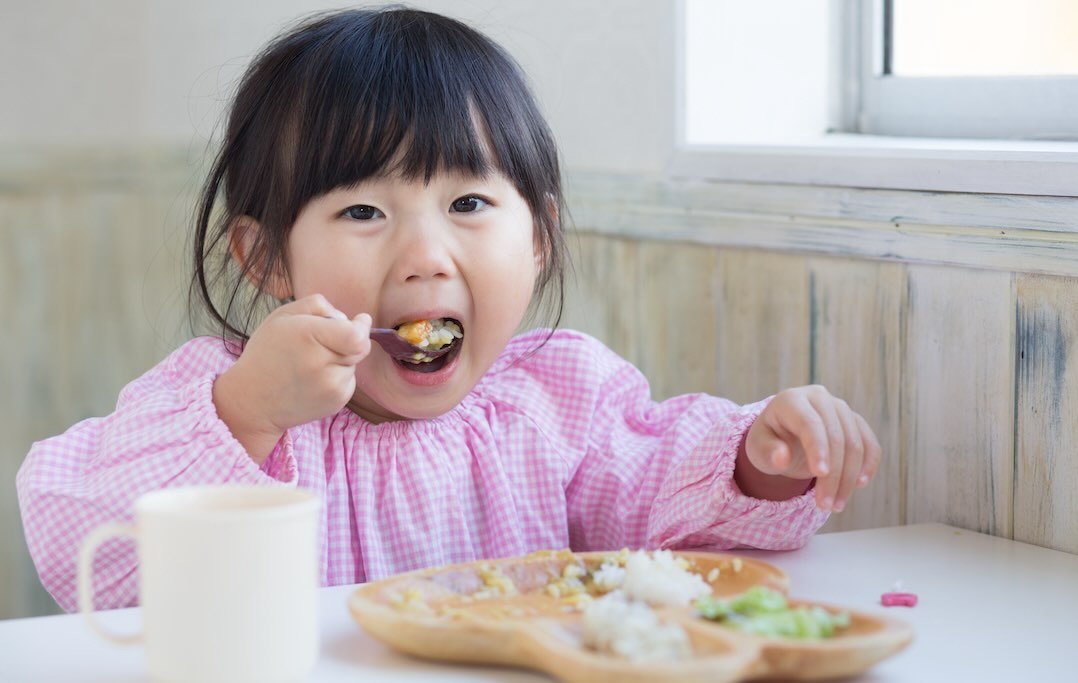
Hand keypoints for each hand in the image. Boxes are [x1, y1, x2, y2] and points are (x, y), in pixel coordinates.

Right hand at [214, 294, 370, 461]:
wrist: (252, 400)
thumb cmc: (268, 351)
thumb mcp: (282, 316)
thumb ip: (318, 305)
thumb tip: (351, 319)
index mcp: (308, 336)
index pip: (356, 336)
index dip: (362, 327)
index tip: (361, 320)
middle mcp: (320, 364)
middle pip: (360, 347)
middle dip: (349, 340)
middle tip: (322, 343)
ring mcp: (330, 387)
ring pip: (353, 364)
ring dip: (340, 360)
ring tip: (310, 365)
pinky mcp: (336, 403)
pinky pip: (349, 381)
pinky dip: (337, 377)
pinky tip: (313, 380)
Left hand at [741, 385, 880, 510]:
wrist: (784, 436)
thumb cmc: (769, 442)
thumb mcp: (758, 448)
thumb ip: (767, 452)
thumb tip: (782, 458)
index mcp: (791, 400)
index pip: (809, 422)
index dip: (817, 448)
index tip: (820, 474)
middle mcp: (819, 398)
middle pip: (836, 436)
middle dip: (833, 475)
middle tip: (825, 505)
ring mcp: (840, 408)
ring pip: (855, 443)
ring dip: (849, 478)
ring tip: (836, 505)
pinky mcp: (855, 421)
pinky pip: (869, 443)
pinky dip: (868, 465)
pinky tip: (859, 484)